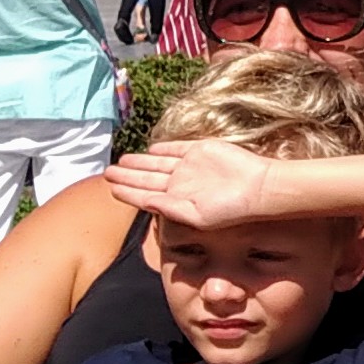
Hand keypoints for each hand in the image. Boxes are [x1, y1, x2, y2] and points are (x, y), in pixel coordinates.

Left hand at [106, 140, 277, 231]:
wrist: (256, 187)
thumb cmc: (229, 209)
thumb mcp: (194, 215)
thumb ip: (168, 208)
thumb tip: (144, 204)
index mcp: (177, 201)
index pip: (146, 195)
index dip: (127, 192)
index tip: (110, 188)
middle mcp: (181, 183)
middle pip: (147, 178)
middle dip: (127, 176)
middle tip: (106, 172)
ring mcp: (190, 166)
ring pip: (157, 163)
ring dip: (139, 162)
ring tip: (120, 162)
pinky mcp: (200, 150)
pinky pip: (176, 148)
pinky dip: (162, 148)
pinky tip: (150, 150)